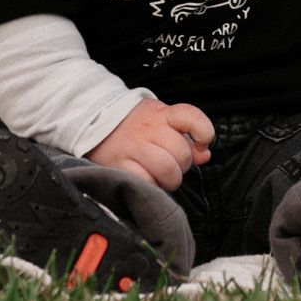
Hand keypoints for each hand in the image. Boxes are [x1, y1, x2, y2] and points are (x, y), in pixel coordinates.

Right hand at [86, 97, 213, 187]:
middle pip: (182, 153)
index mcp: (162, 114)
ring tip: (161, 175)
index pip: (192, 117)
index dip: (204, 132)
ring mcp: (134, 146)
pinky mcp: (120, 165)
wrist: (96, 121)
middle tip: (172, 164)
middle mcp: (149, 128)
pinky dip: (151, 185)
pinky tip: (147, 179)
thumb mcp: (161, 120)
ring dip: (170, 179)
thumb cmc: (135, 124)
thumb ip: (185, 136)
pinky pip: (147, 182)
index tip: (201, 144)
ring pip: (168, 170)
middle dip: (183, 165)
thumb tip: (205, 155)